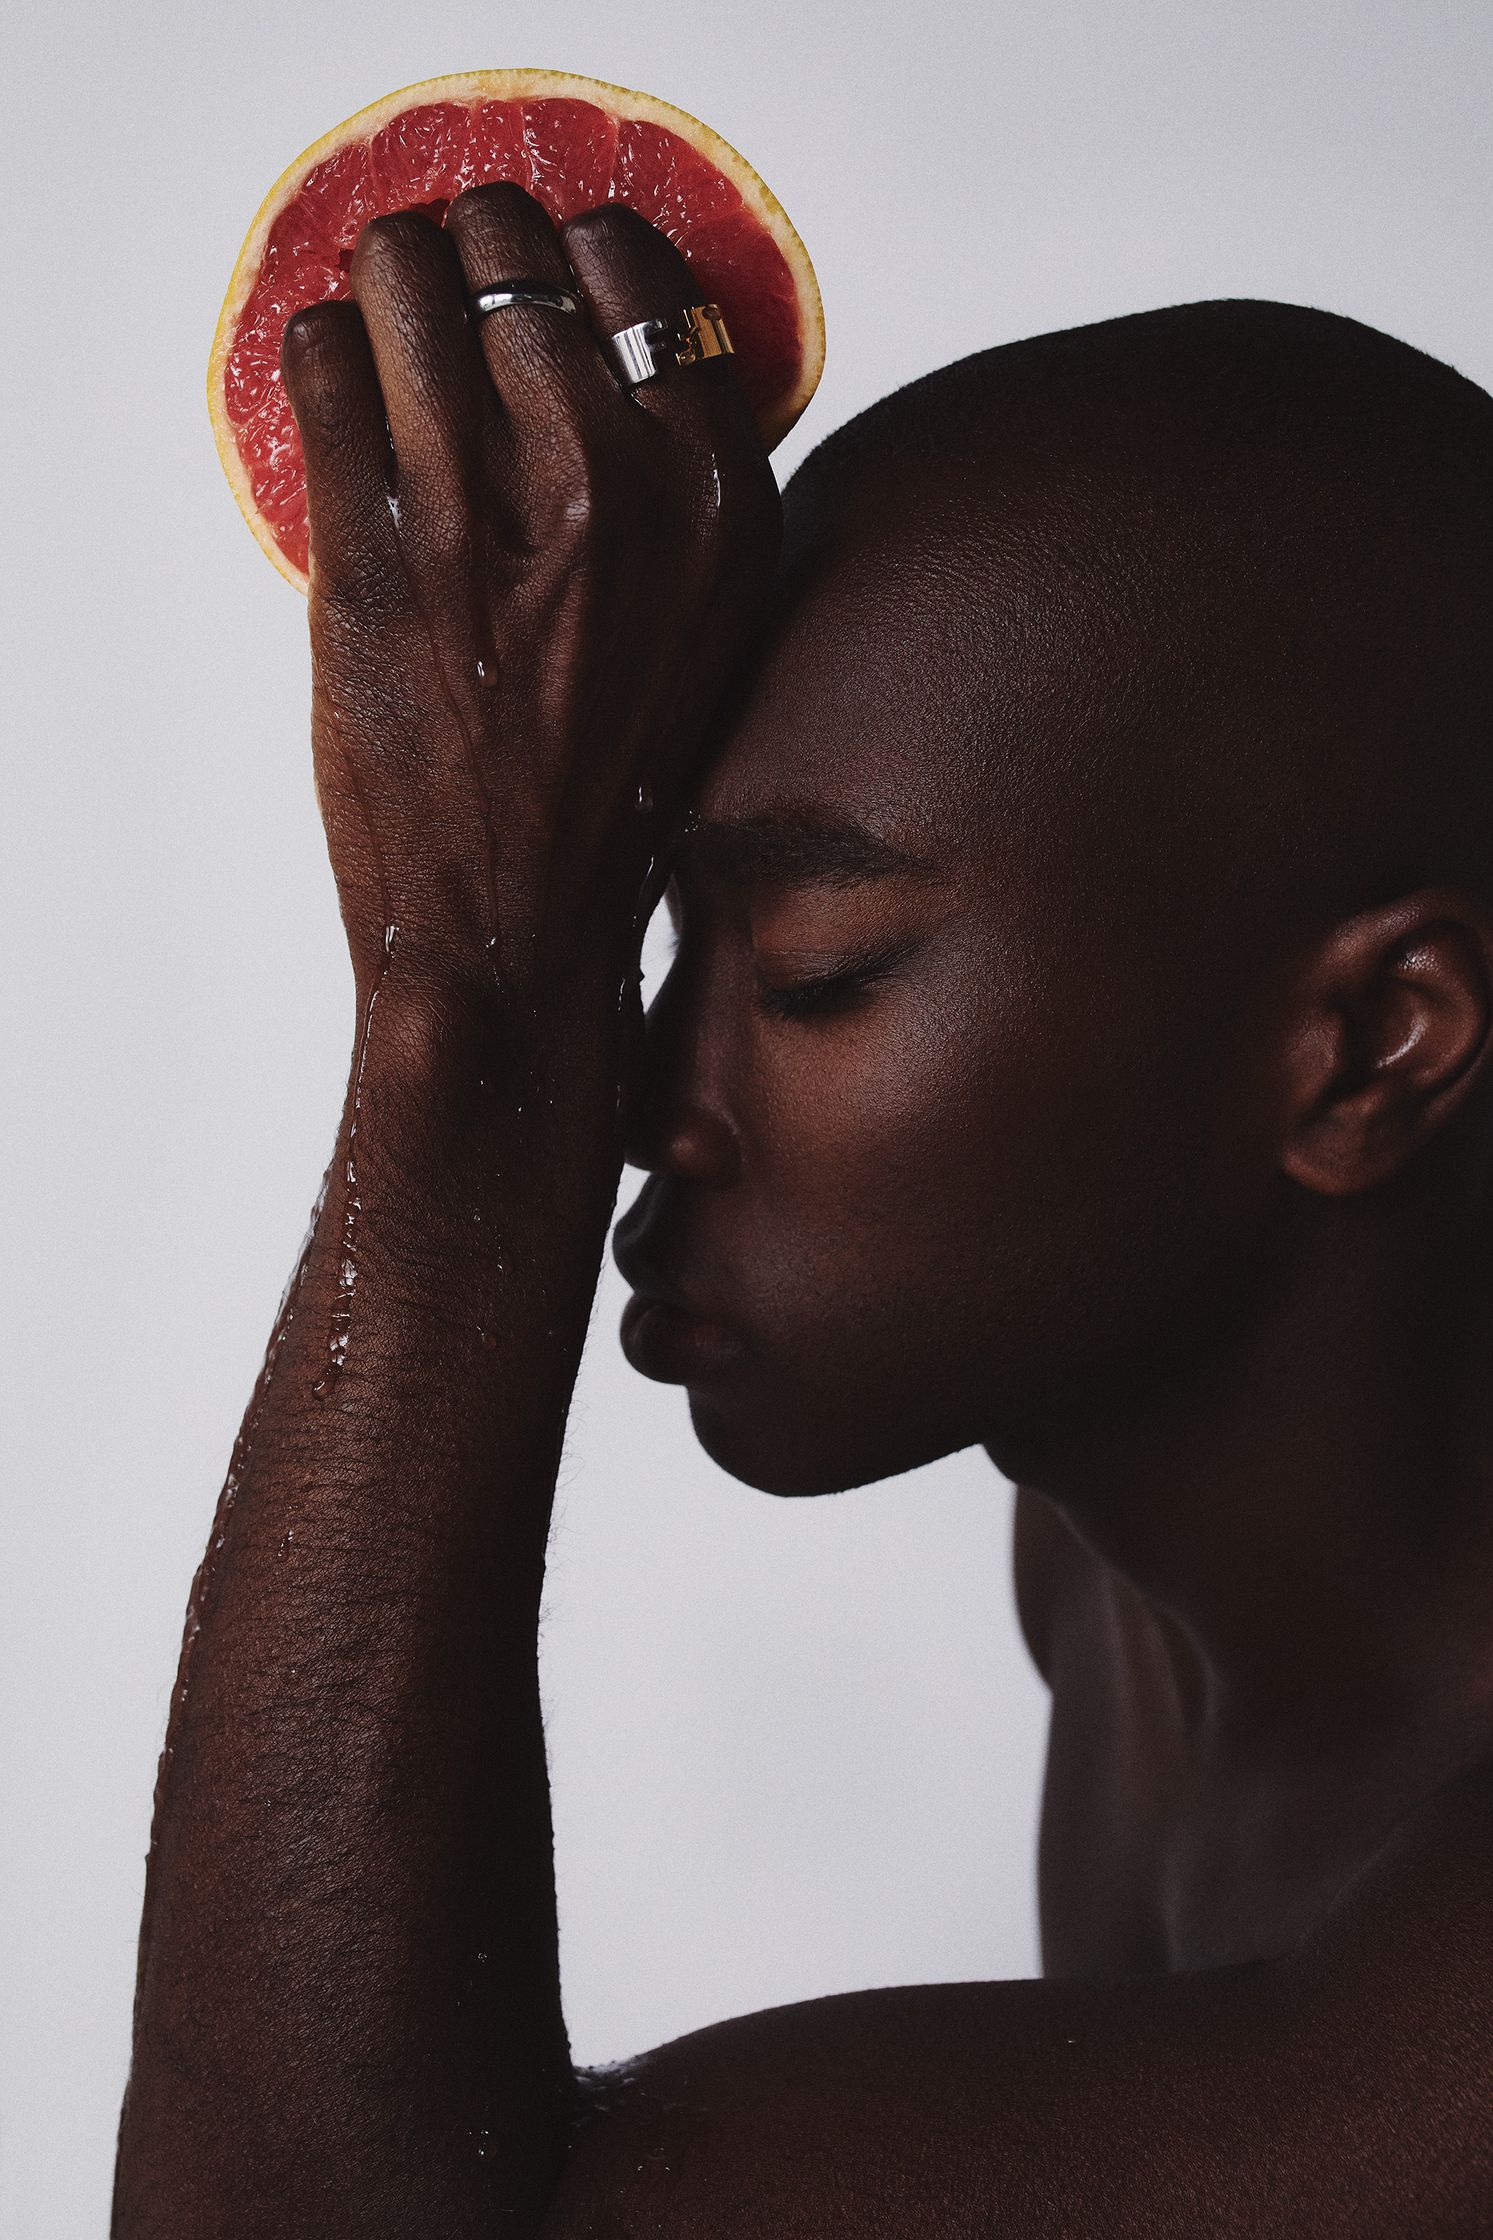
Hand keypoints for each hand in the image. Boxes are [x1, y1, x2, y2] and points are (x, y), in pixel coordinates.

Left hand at [281, 187, 781, 1015]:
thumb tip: (604, 342)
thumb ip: (677, 486)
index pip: (640, 269)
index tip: (536, 282)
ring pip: (406, 278)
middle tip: (444, 295)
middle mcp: (616, 492)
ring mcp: (488, 520)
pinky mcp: (373, 554)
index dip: (570, 253)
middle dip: (467, 255)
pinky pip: (326, 362)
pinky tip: (335, 385)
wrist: (518, 932)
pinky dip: (319, 352)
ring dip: (382, 283)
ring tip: (381, 326)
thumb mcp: (706, 623)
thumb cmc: (607, 788)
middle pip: (515, 250)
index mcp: (720, 502)